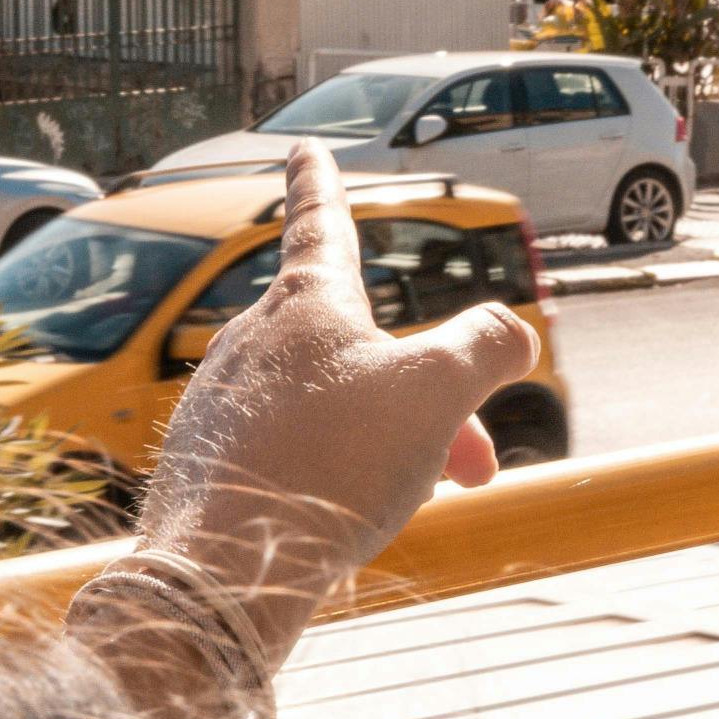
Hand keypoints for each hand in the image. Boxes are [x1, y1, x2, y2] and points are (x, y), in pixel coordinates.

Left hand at [129, 140, 539, 670]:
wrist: (227, 570)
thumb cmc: (330, 467)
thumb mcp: (440, 393)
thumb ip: (487, 345)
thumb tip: (512, 330)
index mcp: (306, 303)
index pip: (320, 220)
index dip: (321, 182)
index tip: (305, 148)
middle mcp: (252, 340)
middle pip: (360, 352)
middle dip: (428, 404)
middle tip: (476, 468)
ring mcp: (222, 402)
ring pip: (329, 408)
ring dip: (387, 445)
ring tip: (403, 500)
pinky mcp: (206, 463)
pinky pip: (286, 453)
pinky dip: (331, 477)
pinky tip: (339, 523)